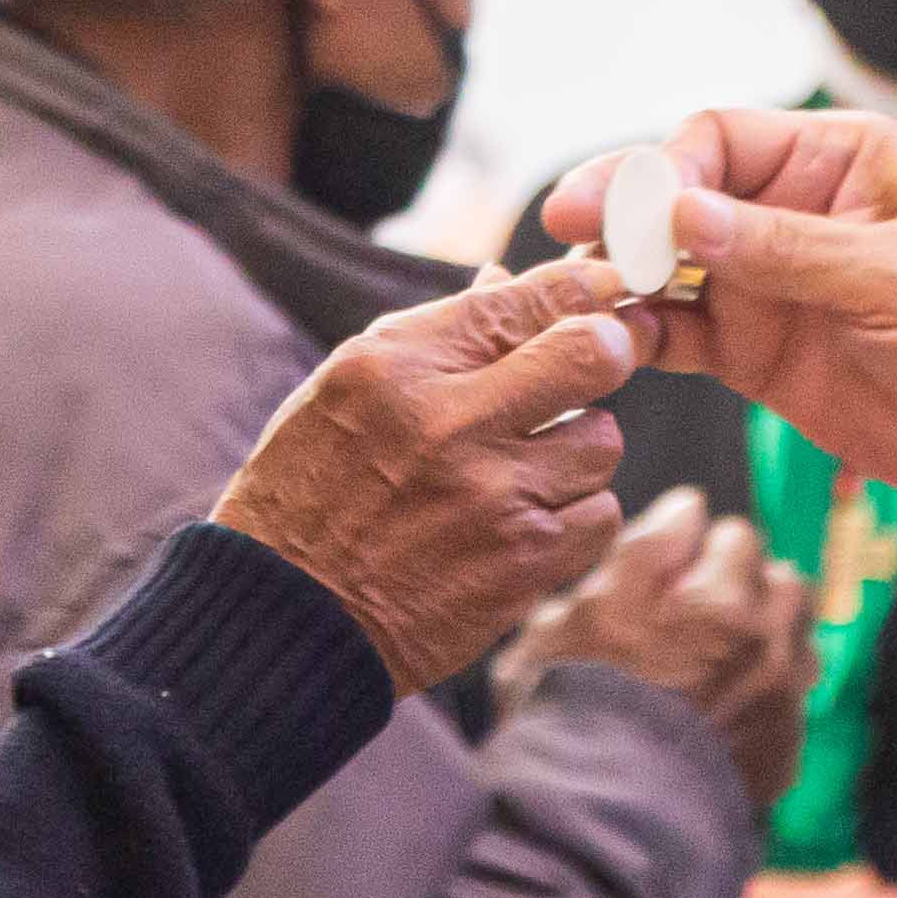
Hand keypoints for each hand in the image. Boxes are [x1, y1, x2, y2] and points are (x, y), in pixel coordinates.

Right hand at [211, 256, 639, 691]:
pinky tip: (526, 521)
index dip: (584, 288)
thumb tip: (511, 279)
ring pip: (603, 440)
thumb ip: (438, 335)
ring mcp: (492, 498)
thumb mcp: (348, 389)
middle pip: (594, 354)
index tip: (601, 292)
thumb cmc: (313, 490)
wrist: (288, 618)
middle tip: (593, 366)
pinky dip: (575, 516)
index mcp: (395, 367)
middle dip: (608, 352)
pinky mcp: (523, 565)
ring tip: (524, 468)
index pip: (529, 299)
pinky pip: (601, 514)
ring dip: (576, 451)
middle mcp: (448, 424)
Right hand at [498, 483, 817, 804]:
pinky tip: (730, 707)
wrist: (601, 830)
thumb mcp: (556, 629)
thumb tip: (676, 516)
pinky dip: (770, 687)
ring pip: (795, 622)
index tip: (669, 561)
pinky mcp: (785, 743)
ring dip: (768, 623)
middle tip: (699, 604)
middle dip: (737, 576)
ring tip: (726, 650)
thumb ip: (625, 563)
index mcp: (697, 596)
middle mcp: (750, 633)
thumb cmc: (563, 724)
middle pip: (768, 567)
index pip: (709, 525)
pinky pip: (794, 689)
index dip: (683, 542)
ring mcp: (777, 690)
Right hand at [540, 113, 896, 547]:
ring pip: (664, 267)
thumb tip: (681, 212)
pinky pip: (678, 335)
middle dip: (619, 212)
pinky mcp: (755, 353)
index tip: (637, 212)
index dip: (667, 168)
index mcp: (835, 160)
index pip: (721, 140)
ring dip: (617, 278)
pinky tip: (609, 346)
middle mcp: (788, 211)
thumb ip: (790, 250)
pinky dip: (639, 337)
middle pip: (675, 196)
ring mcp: (766, 285)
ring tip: (575, 298)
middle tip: (567, 236)